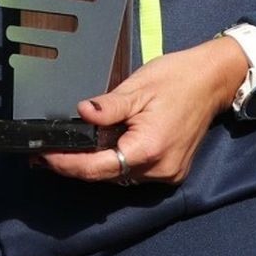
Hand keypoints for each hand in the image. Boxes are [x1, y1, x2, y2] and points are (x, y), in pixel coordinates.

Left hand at [41, 36, 248, 185]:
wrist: (212, 81)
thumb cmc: (176, 78)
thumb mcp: (137, 87)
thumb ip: (108, 106)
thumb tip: (81, 112)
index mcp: (148, 148)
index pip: (96, 167)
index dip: (66, 164)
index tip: (43, 157)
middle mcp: (158, 169)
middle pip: (105, 176)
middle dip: (74, 167)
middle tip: (45, 155)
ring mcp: (168, 173)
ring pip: (119, 177)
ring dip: (94, 165)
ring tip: (66, 150)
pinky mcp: (172, 171)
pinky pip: (134, 173)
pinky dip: (115, 163)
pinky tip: (100, 149)